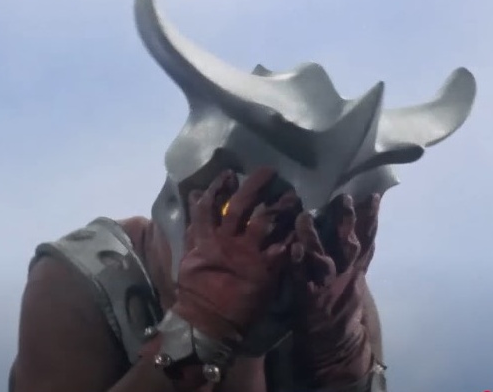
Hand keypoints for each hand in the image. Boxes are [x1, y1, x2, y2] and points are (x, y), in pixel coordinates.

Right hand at [171, 168, 295, 343]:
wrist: (209, 322)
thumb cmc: (197, 289)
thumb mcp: (190, 254)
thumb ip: (195, 225)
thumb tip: (195, 193)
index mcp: (206, 238)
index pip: (210, 205)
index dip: (219, 187)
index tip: (230, 173)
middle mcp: (227, 241)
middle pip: (241, 206)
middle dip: (254, 187)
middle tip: (269, 171)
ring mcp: (247, 254)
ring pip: (265, 222)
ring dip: (280, 206)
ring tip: (292, 195)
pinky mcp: (265, 270)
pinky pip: (283, 248)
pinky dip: (293, 237)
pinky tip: (303, 228)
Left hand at [290, 193, 380, 386]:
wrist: (334, 342)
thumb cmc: (341, 302)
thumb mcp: (355, 276)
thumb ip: (357, 251)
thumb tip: (362, 224)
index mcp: (355, 267)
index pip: (367, 239)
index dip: (371, 218)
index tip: (374, 195)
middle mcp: (345, 274)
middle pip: (349, 244)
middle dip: (347, 221)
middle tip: (344, 198)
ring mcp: (327, 286)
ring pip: (323, 258)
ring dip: (314, 237)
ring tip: (304, 217)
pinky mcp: (309, 297)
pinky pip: (302, 278)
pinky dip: (298, 264)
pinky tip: (293, 249)